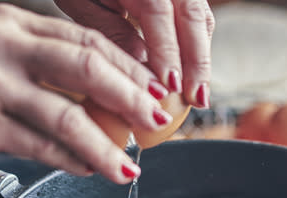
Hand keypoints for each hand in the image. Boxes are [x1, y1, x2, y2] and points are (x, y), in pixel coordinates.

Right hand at [0, 4, 173, 183]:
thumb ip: (31, 60)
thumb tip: (87, 95)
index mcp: (9, 21)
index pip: (85, 40)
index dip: (128, 67)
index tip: (151, 88)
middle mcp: (3, 45)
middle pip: (89, 67)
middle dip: (134, 97)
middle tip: (158, 119)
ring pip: (70, 115)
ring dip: (108, 144)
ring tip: (130, 163)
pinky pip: (41, 145)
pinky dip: (72, 159)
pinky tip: (89, 168)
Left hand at [55, 0, 214, 107]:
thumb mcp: (84, 3)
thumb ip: (112, 31)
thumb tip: (142, 66)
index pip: (158, 12)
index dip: (167, 51)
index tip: (170, 86)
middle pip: (192, 16)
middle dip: (196, 61)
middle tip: (196, 99)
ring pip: (202, 19)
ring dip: (202, 59)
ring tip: (200, 95)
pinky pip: (200, 19)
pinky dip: (199, 49)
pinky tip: (195, 77)